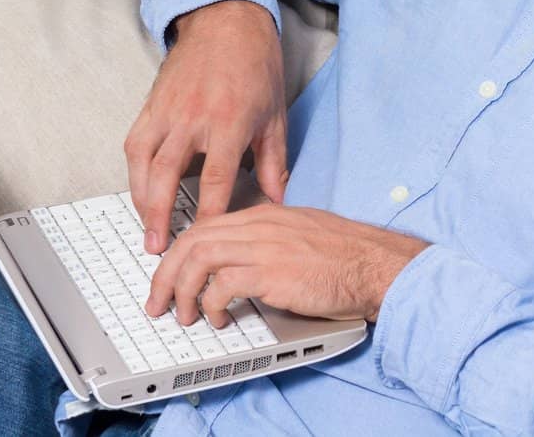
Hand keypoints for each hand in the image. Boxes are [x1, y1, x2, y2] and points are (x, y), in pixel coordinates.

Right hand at [125, 0, 287, 255]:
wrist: (227, 18)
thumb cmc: (255, 63)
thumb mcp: (275, 114)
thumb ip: (275, 162)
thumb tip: (277, 200)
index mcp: (228, 122)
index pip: (216, 180)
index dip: (209, 215)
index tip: (206, 240)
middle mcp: (193, 118)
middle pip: (169, 175)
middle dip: (161, 215)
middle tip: (158, 247)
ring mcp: (167, 110)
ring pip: (144, 162)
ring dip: (142, 198)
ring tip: (146, 227)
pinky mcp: (152, 103)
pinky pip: (135, 142)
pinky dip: (134, 170)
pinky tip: (140, 190)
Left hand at [145, 205, 429, 325]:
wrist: (375, 264)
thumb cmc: (345, 256)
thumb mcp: (299, 235)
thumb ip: (267, 241)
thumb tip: (239, 264)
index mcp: (263, 214)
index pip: (204, 226)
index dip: (178, 253)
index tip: (168, 277)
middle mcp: (258, 225)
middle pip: (192, 240)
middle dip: (166, 273)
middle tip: (159, 302)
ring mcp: (265, 246)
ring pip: (199, 257)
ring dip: (183, 290)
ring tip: (184, 315)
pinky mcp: (272, 272)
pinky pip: (223, 283)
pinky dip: (212, 302)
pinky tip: (218, 318)